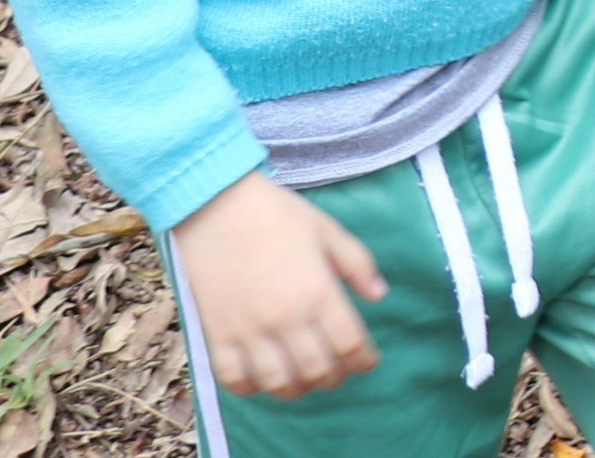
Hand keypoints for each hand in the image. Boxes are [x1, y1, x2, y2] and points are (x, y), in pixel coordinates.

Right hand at [174, 172, 385, 401]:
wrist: (215, 205)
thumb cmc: (276, 214)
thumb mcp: (327, 230)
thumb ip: (358, 263)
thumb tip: (379, 295)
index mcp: (318, 292)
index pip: (350, 345)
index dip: (364, 360)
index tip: (368, 361)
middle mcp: (286, 318)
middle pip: (318, 370)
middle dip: (335, 377)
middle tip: (339, 371)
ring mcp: (249, 330)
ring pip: (279, 383)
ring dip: (298, 389)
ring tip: (305, 379)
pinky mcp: (217, 334)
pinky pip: (234, 380)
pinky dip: (252, 388)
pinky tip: (263, 378)